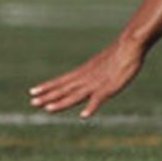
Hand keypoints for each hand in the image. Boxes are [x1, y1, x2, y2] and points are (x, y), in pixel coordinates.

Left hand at [29, 36, 145, 118]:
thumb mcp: (101, 64)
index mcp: (83, 71)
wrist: (130, 45)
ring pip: (75, 94)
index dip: (46, 87)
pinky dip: (91, 106)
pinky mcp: (109, 87)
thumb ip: (92, 73)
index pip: (61, 80)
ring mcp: (96, 83)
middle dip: (48, 96)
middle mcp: (85, 77)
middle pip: (64, 88)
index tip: (32, 92)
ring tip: (48, 109)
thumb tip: (85, 78)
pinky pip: (98, 98)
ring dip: (62, 102)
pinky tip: (84, 115)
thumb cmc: (118, 54)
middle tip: (32, 102)